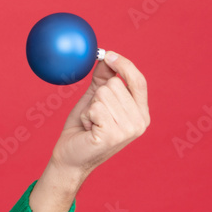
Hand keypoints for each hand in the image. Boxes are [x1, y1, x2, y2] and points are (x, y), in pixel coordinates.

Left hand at [50, 51, 149, 176]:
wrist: (70, 156)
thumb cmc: (83, 128)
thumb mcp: (95, 99)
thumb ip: (103, 79)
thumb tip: (106, 57)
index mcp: (141, 113)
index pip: (139, 81)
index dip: (124, 65)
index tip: (109, 55)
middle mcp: (140, 122)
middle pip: (115, 85)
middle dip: (97, 97)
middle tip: (94, 116)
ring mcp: (128, 130)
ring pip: (103, 95)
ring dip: (90, 108)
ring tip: (91, 123)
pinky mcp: (112, 135)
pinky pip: (95, 108)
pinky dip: (86, 116)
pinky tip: (88, 129)